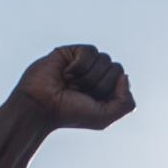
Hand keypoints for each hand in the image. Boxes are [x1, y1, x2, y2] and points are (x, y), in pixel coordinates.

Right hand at [5, 45, 133, 132]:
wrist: (41, 106)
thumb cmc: (70, 113)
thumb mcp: (105, 117)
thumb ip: (126, 103)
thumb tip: (124, 76)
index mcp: (105, 88)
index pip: (122, 78)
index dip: (109, 91)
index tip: (91, 101)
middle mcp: (96, 74)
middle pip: (116, 68)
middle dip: (99, 84)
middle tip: (79, 92)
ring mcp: (83, 62)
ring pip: (104, 58)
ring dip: (87, 77)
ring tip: (70, 84)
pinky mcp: (70, 52)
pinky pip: (90, 51)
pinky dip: (79, 66)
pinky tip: (66, 74)